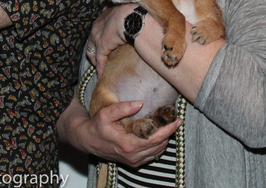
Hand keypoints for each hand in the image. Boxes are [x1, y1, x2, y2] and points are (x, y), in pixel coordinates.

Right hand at [59, 97, 180, 166]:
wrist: (88, 140)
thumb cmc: (97, 126)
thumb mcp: (106, 113)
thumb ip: (123, 108)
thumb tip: (140, 103)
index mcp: (128, 144)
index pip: (156, 138)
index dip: (169, 129)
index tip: (177, 120)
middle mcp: (133, 155)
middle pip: (160, 145)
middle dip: (169, 132)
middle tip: (173, 119)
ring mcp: (134, 161)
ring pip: (158, 152)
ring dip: (164, 139)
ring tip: (166, 125)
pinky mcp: (133, 162)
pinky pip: (152, 155)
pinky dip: (158, 145)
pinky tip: (157, 134)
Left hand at [86, 3, 135, 74]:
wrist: (131, 16)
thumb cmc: (132, 13)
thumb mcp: (125, 13)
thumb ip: (123, 19)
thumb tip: (131, 23)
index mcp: (102, 18)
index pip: (96, 31)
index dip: (98, 40)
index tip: (102, 46)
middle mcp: (96, 28)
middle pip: (91, 43)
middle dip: (94, 52)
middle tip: (98, 60)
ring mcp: (98, 38)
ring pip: (92, 53)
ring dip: (96, 62)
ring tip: (99, 69)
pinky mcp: (102, 47)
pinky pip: (100, 61)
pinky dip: (100, 69)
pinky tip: (101, 76)